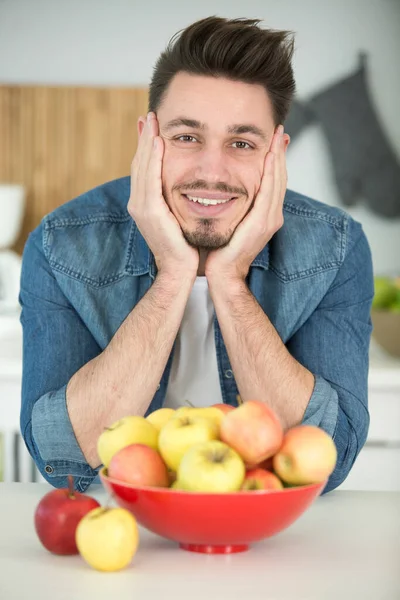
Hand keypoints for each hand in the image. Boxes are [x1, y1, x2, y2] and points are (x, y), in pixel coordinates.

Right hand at [128, 112, 198, 276]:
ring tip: (152, 120)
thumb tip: (188, 187)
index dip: (146, 147)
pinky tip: (158, 142)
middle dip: (143, 138)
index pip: (144, 169)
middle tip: (148, 115)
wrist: (180, 271)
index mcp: (145, 204)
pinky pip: (150, 178)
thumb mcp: (178, 219)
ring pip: (142, 166)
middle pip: (139, 163)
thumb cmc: (184, 248)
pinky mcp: (150, 211)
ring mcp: (142, 207)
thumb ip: (176, 202)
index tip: (151, 127)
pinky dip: (153, 159)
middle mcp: (139, 203)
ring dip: (146, 142)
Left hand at [205, 125, 287, 283]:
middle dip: (280, 154)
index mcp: (265, 216)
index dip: (275, 161)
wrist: (222, 274)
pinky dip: (271, 173)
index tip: (274, 140)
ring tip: (278, 137)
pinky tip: (269, 157)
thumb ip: (234, 207)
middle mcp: (272, 216)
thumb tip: (224, 191)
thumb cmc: (221, 251)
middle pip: (279, 178)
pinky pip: (269, 192)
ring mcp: (269, 220)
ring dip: (278, 158)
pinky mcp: (262, 223)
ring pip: (277, 182)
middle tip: (280, 131)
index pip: (273, 182)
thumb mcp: (230, 223)